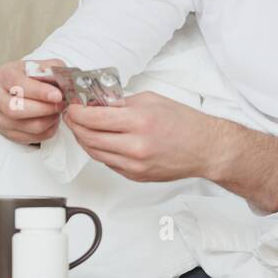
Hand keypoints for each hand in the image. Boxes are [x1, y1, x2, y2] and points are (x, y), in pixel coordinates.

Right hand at [0, 58, 66, 145]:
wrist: (16, 90)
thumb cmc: (30, 78)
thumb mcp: (41, 66)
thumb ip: (53, 69)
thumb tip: (64, 81)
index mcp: (4, 75)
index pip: (19, 85)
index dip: (40, 92)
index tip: (57, 95)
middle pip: (17, 109)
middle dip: (45, 109)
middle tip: (61, 104)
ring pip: (29, 126)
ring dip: (49, 120)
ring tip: (57, 111)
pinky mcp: (7, 132)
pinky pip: (33, 137)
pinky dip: (48, 130)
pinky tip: (51, 120)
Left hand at [60, 91, 220, 182]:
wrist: (205, 149)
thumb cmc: (184, 123)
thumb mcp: (152, 100)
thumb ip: (122, 103)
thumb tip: (98, 103)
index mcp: (139, 122)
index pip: (94, 118)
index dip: (77, 112)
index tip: (72, 107)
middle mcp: (135, 146)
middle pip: (90, 138)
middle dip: (76, 126)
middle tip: (72, 116)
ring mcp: (134, 165)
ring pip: (95, 153)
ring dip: (84, 140)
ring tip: (82, 128)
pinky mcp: (135, 176)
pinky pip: (108, 163)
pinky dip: (99, 151)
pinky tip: (99, 140)